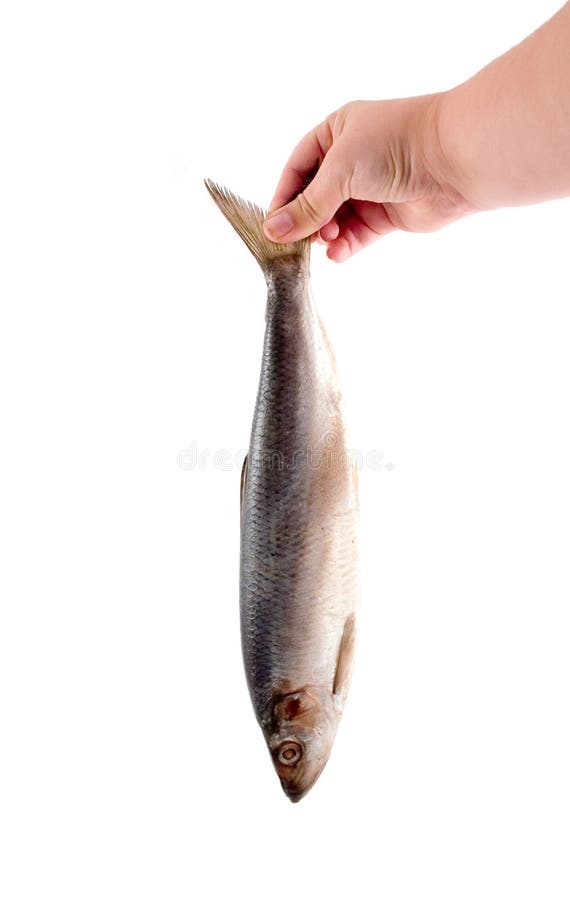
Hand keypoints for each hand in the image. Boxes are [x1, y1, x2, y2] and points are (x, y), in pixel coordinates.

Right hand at [263, 96, 474, 261]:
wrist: (454, 159)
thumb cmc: (396, 145)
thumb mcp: (340, 170)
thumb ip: (307, 206)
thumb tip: (273, 231)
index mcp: (336, 133)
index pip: (297, 169)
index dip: (284, 197)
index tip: (273, 227)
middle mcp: (351, 159)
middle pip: (314, 198)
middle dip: (307, 220)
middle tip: (301, 240)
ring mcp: (370, 188)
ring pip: (335, 219)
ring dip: (327, 234)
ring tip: (328, 242)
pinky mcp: (387, 214)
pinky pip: (357, 234)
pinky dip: (346, 245)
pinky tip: (339, 253)